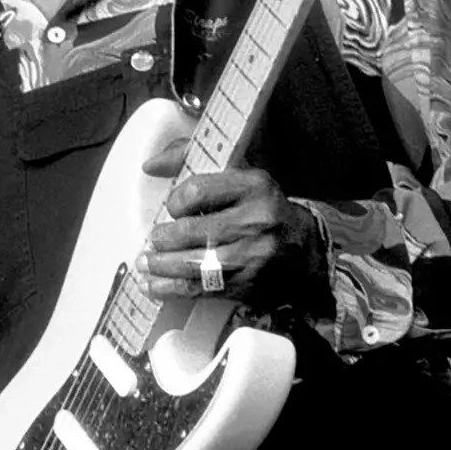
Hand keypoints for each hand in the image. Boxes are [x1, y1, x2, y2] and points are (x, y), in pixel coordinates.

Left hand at [135, 138, 328, 311]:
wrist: (306, 250)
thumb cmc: (262, 208)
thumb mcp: (238, 176)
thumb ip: (190, 160)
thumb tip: (150, 165)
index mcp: (253, 186)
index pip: (198, 191)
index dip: (176, 202)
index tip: (172, 209)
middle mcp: (256, 220)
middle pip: (192, 231)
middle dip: (163, 239)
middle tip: (152, 240)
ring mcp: (253, 256)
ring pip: (194, 264)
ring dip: (161, 266)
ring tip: (144, 264)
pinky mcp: (247, 285)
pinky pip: (200, 289)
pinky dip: (170, 289)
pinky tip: (153, 286)